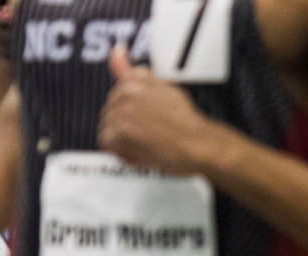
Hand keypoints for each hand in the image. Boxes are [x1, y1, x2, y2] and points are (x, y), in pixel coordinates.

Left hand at [97, 46, 213, 173]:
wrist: (200, 144)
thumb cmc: (186, 122)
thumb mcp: (162, 87)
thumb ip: (133, 72)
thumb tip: (116, 49)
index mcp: (134, 80)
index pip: (116, 96)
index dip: (131, 111)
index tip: (146, 119)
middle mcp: (126, 93)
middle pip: (109, 113)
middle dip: (125, 126)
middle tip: (151, 133)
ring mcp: (123, 113)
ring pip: (107, 129)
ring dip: (124, 140)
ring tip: (148, 142)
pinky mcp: (122, 133)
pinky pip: (108, 144)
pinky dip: (123, 152)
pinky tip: (142, 152)